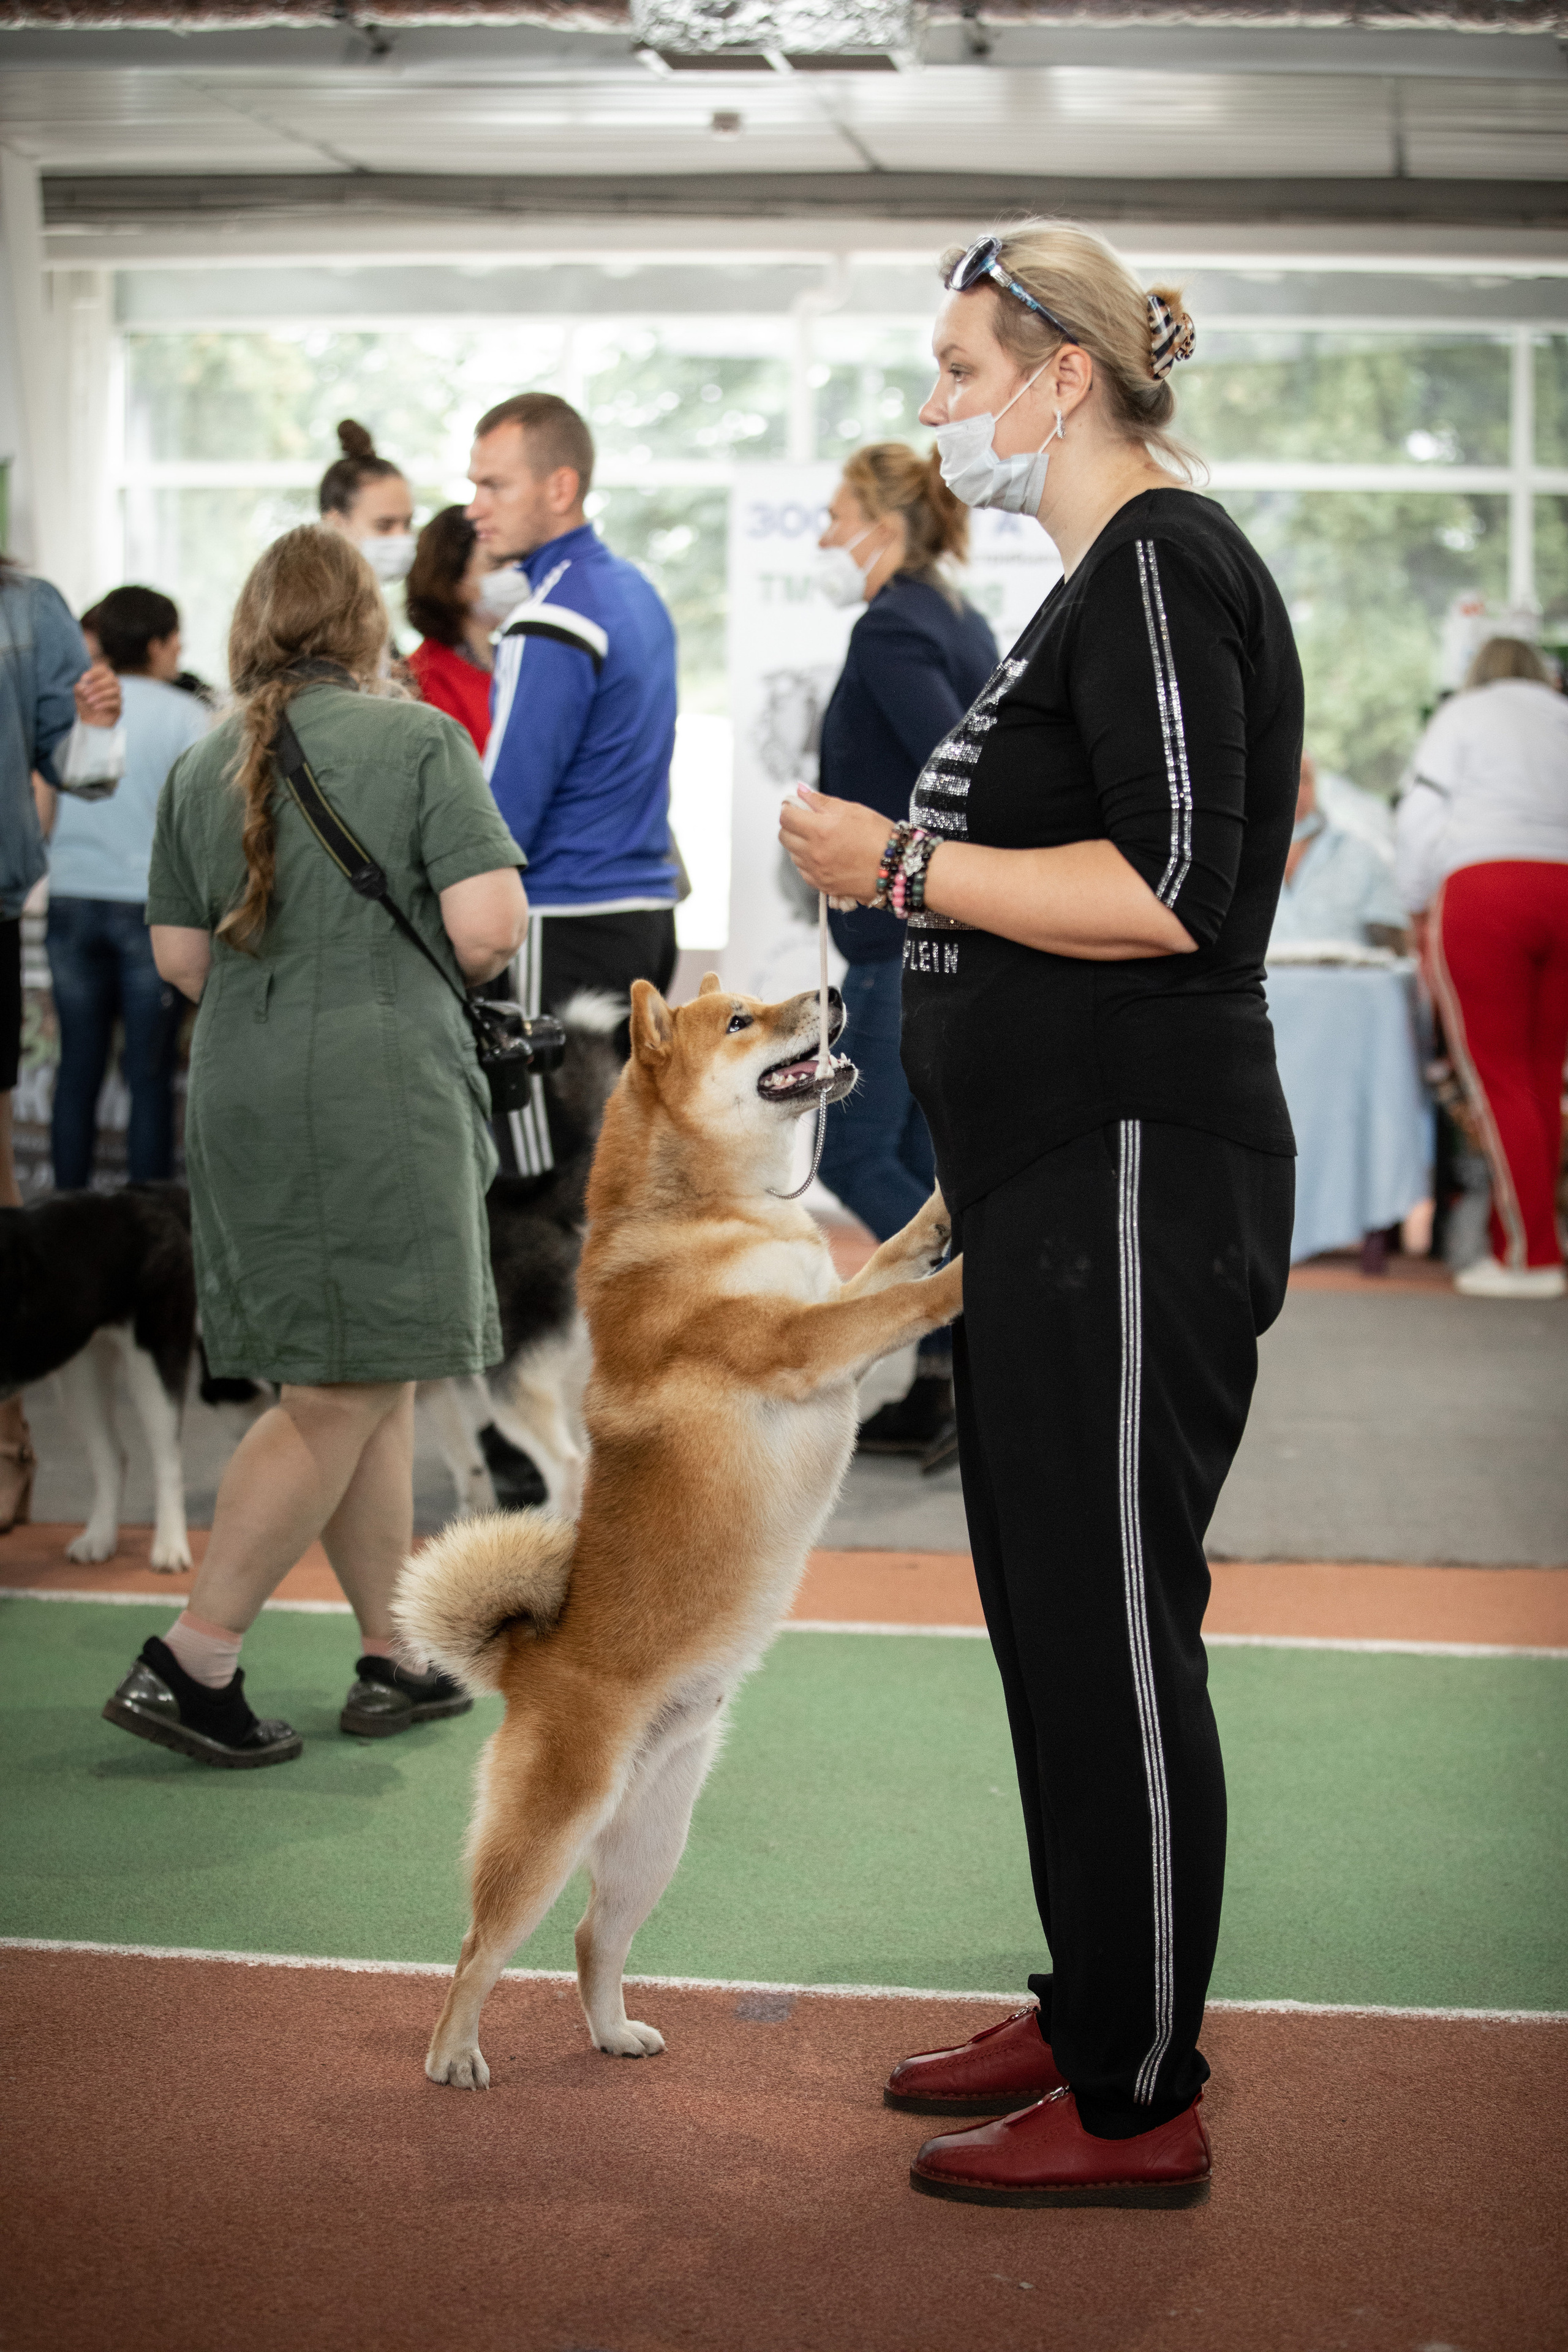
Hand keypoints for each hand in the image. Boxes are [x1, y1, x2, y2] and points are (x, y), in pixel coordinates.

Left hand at [74, 663, 120, 729]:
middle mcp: (113, 685)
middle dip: (97, 685)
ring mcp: (118, 696)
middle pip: (111, 679)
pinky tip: (95, 707)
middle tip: (85, 693)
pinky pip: (115, 702)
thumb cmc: (85, 704)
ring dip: (100, 695)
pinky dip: (104, 704)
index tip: (83, 678)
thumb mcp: (78, 694)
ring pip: (114, 691)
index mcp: (103, 678)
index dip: (94, 672)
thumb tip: (83, 684)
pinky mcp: (119, 707)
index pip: (103, 669)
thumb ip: (79, 687)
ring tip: (89, 701)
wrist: (89, 722)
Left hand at [778, 787, 889, 903]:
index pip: (786, 817)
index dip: (789, 809)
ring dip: (800, 845)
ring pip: (793, 855)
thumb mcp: (852, 810)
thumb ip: (821, 801)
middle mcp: (814, 853)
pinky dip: (808, 862)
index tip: (795, 806)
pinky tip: (825, 856)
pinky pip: (803, 871)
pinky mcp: (822, 886)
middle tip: (806, 821)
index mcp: (820, 830)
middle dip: (791, 826)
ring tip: (821, 840)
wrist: (897, 868)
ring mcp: (817, 871)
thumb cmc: (879, 836)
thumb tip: (800, 791)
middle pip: (784, 837)